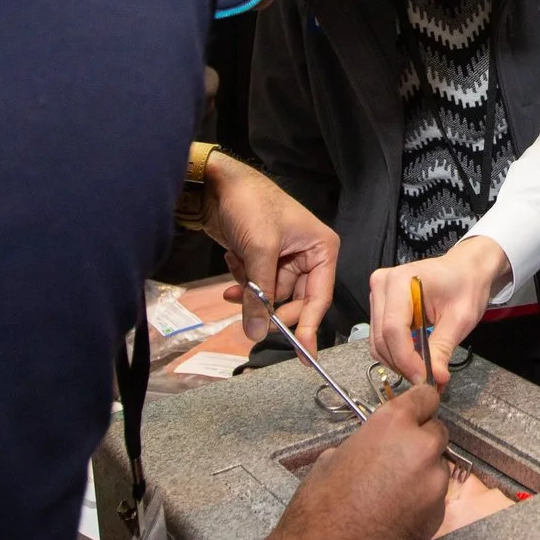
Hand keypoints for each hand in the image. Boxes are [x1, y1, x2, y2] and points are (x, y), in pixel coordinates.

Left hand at [200, 154, 335, 347]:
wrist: (218, 185)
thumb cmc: (250, 204)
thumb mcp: (259, 251)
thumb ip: (260, 293)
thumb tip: (257, 332)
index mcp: (321, 249)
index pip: (319, 298)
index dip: (309, 326)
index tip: (303, 355)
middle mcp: (307, 256)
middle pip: (294, 301)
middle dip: (269, 306)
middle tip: (252, 318)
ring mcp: (285, 259)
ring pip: (271, 295)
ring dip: (251, 293)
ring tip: (235, 283)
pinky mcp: (264, 260)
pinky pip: (258, 286)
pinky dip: (244, 283)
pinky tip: (232, 268)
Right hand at [264, 382, 448, 539]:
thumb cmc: (318, 507)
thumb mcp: (333, 457)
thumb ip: (366, 442)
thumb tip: (376, 447)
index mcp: (393, 425)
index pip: (425, 397)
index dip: (420, 405)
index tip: (417, 411)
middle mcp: (421, 448)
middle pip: (437, 433)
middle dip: (420, 442)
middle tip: (396, 460)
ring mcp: (433, 483)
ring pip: (437, 468)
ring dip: (422, 474)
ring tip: (391, 494)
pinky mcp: (438, 515)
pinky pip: (435, 498)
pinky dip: (421, 501)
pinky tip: (396, 515)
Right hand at [369, 236, 508, 386]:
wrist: (465, 270)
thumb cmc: (465, 286)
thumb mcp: (460, 319)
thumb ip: (442, 348)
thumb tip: (434, 379)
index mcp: (400, 282)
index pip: (393, 330)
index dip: (407, 359)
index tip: (425, 379)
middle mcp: (381, 285)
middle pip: (382, 338)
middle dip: (404, 364)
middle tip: (427, 381)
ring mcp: (377, 295)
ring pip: (378, 342)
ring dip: (399, 362)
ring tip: (424, 371)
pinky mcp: (379, 305)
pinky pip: (380, 338)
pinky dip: (396, 353)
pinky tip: (415, 358)